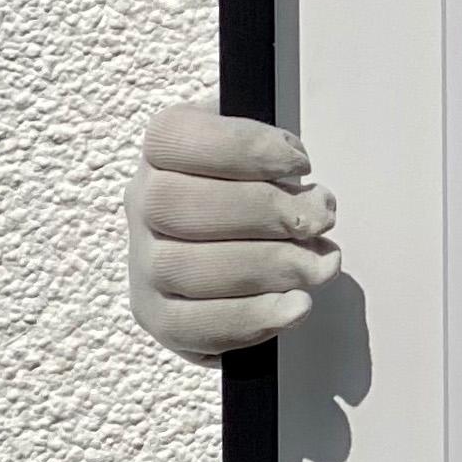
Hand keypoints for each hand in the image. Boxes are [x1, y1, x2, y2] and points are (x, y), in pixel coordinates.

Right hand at [127, 103, 338, 357]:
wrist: (237, 253)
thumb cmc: (254, 194)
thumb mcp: (259, 149)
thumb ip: (270, 143)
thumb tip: (292, 165)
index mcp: (164, 151)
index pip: (175, 135)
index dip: (242, 147)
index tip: (300, 164)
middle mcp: (143, 203)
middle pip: (175, 203)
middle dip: (262, 212)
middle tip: (317, 220)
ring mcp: (145, 262)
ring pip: (184, 268)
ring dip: (267, 267)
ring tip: (317, 265)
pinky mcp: (157, 315)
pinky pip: (190, 325)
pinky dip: (252, 317)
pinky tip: (297, 304)